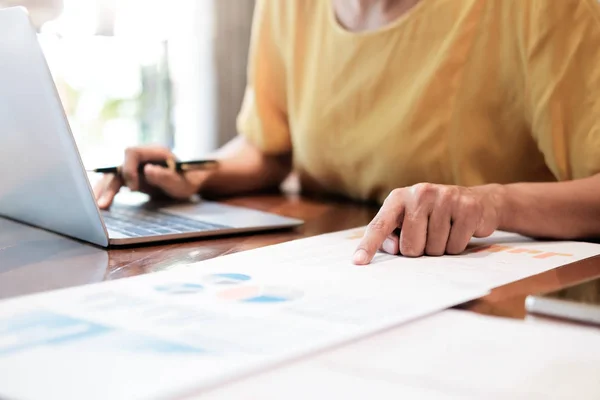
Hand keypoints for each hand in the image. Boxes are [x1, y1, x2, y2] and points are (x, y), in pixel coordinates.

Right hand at [93, 146, 211, 208]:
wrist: (191, 181)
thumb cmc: (189, 181)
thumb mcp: (182, 182)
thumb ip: (166, 176)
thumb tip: (147, 170)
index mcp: (154, 151)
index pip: (132, 152)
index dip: (129, 169)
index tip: (134, 188)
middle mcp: (142, 157)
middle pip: (118, 165)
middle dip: (108, 184)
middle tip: (101, 204)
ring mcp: (136, 166)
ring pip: (114, 175)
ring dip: (104, 190)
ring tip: (95, 207)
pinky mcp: (132, 176)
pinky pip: (116, 182)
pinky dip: (108, 192)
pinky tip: (101, 204)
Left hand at [353, 183, 502, 263]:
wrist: (477, 201)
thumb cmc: (433, 217)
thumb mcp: (409, 222)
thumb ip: (392, 236)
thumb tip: (394, 247)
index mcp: (398, 198)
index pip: (380, 225)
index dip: (369, 245)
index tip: (358, 262)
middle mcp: (419, 193)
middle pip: (409, 247)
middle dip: (420, 250)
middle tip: (429, 235)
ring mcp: (445, 198)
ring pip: (434, 250)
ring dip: (440, 249)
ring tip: (446, 231)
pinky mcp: (467, 208)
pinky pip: (455, 246)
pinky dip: (457, 246)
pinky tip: (460, 230)